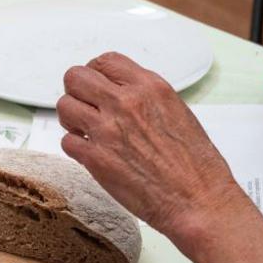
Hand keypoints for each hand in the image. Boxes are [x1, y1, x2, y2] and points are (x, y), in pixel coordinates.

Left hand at [57, 53, 248, 240]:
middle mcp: (126, 103)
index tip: (96, 84)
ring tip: (86, 130)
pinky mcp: (96, 159)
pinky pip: (66, 141)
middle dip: (77, 91)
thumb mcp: (176, 112)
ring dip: (72, 118)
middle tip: (86, 106)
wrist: (197, 201)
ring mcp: (107, 130)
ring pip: (64, 106)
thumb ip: (145, 97)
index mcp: (150, 87)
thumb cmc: (196, 165)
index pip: (105, 61)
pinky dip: (76, 147)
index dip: (95, 72)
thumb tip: (121, 94)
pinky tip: (91, 153)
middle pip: (75, 77)